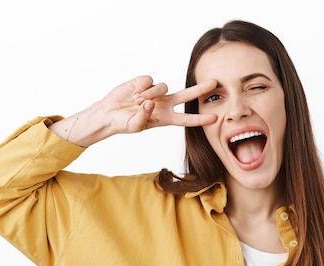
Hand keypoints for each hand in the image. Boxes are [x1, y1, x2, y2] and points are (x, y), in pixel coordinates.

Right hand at [50, 76, 216, 146]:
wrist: (109, 113)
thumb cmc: (124, 123)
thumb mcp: (135, 126)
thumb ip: (144, 117)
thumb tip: (150, 103)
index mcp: (166, 118)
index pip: (186, 119)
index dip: (200, 119)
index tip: (214, 118)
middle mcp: (164, 104)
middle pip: (186, 95)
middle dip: (200, 89)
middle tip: (214, 83)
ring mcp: (155, 92)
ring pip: (163, 86)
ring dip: (150, 94)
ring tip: (136, 102)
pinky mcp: (144, 82)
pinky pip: (149, 80)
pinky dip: (141, 87)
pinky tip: (133, 93)